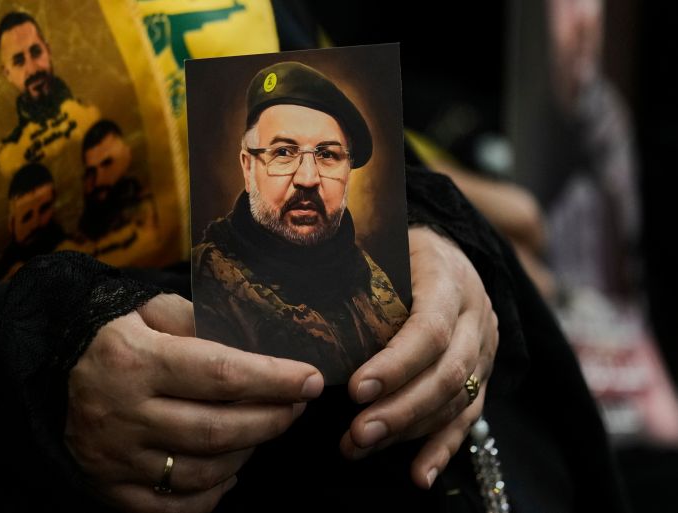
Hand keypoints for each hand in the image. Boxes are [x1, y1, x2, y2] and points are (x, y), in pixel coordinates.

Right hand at [65, 293, 323, 512]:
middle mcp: (125, 414)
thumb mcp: (150, 310)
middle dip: (272, 419)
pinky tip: (231, 469)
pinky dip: (215, 492)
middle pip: (219, 429)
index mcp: (137, 361)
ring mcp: (117, 459)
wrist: (49, 376)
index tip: (311, 379)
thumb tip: (255, 339)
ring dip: (248, 453)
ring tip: (265, 429)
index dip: (274, 379)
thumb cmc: (114, 338)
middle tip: (298, 405)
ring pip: (204, 471)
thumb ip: (199, 319)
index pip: (221, 374)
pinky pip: (177, 507)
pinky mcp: (113, 490)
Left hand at [341, 226, 497, 487]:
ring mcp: (484, 347)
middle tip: (356, 434)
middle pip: (447, 372)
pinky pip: (468, 417)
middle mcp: (476, 315)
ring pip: (456, 399)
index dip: (396, 364)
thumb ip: (356, 273)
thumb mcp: (383, 247)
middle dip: (400, 409)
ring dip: (408, 430)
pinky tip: (419, 475)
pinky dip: (442, 448)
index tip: (356, 390)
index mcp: (449, 277)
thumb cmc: (401, 251)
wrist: (448, 253)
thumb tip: (296, 300)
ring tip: (359, 448)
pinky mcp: (483, 373)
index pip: (430, 329)